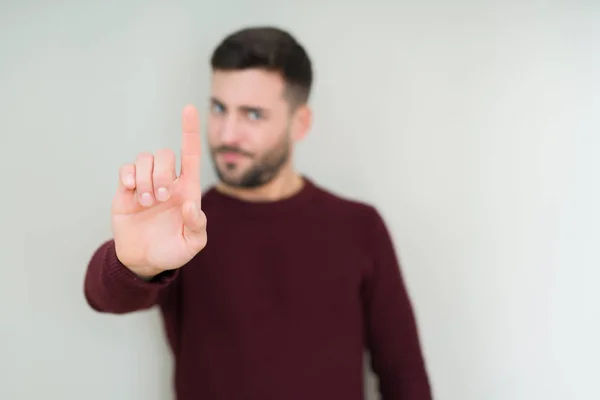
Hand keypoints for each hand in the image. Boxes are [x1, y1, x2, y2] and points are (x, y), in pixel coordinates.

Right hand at [111, 105, 206, 278]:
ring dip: (145, 179)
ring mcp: (145, 183)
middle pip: (165, 155)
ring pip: (145, 159)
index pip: (191, 153)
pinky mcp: (125, 190)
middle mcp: (167, 181)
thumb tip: (189, 205)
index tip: (189, 108)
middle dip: (162, 173)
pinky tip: (131, 192)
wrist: (144, 261)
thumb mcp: (193, 244)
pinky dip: (128, 176)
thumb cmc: (173, 250)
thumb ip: (198, 225)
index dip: (190, 131)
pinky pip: (125, 168)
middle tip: (160, 198)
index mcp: (187, 189)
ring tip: (145, 202)